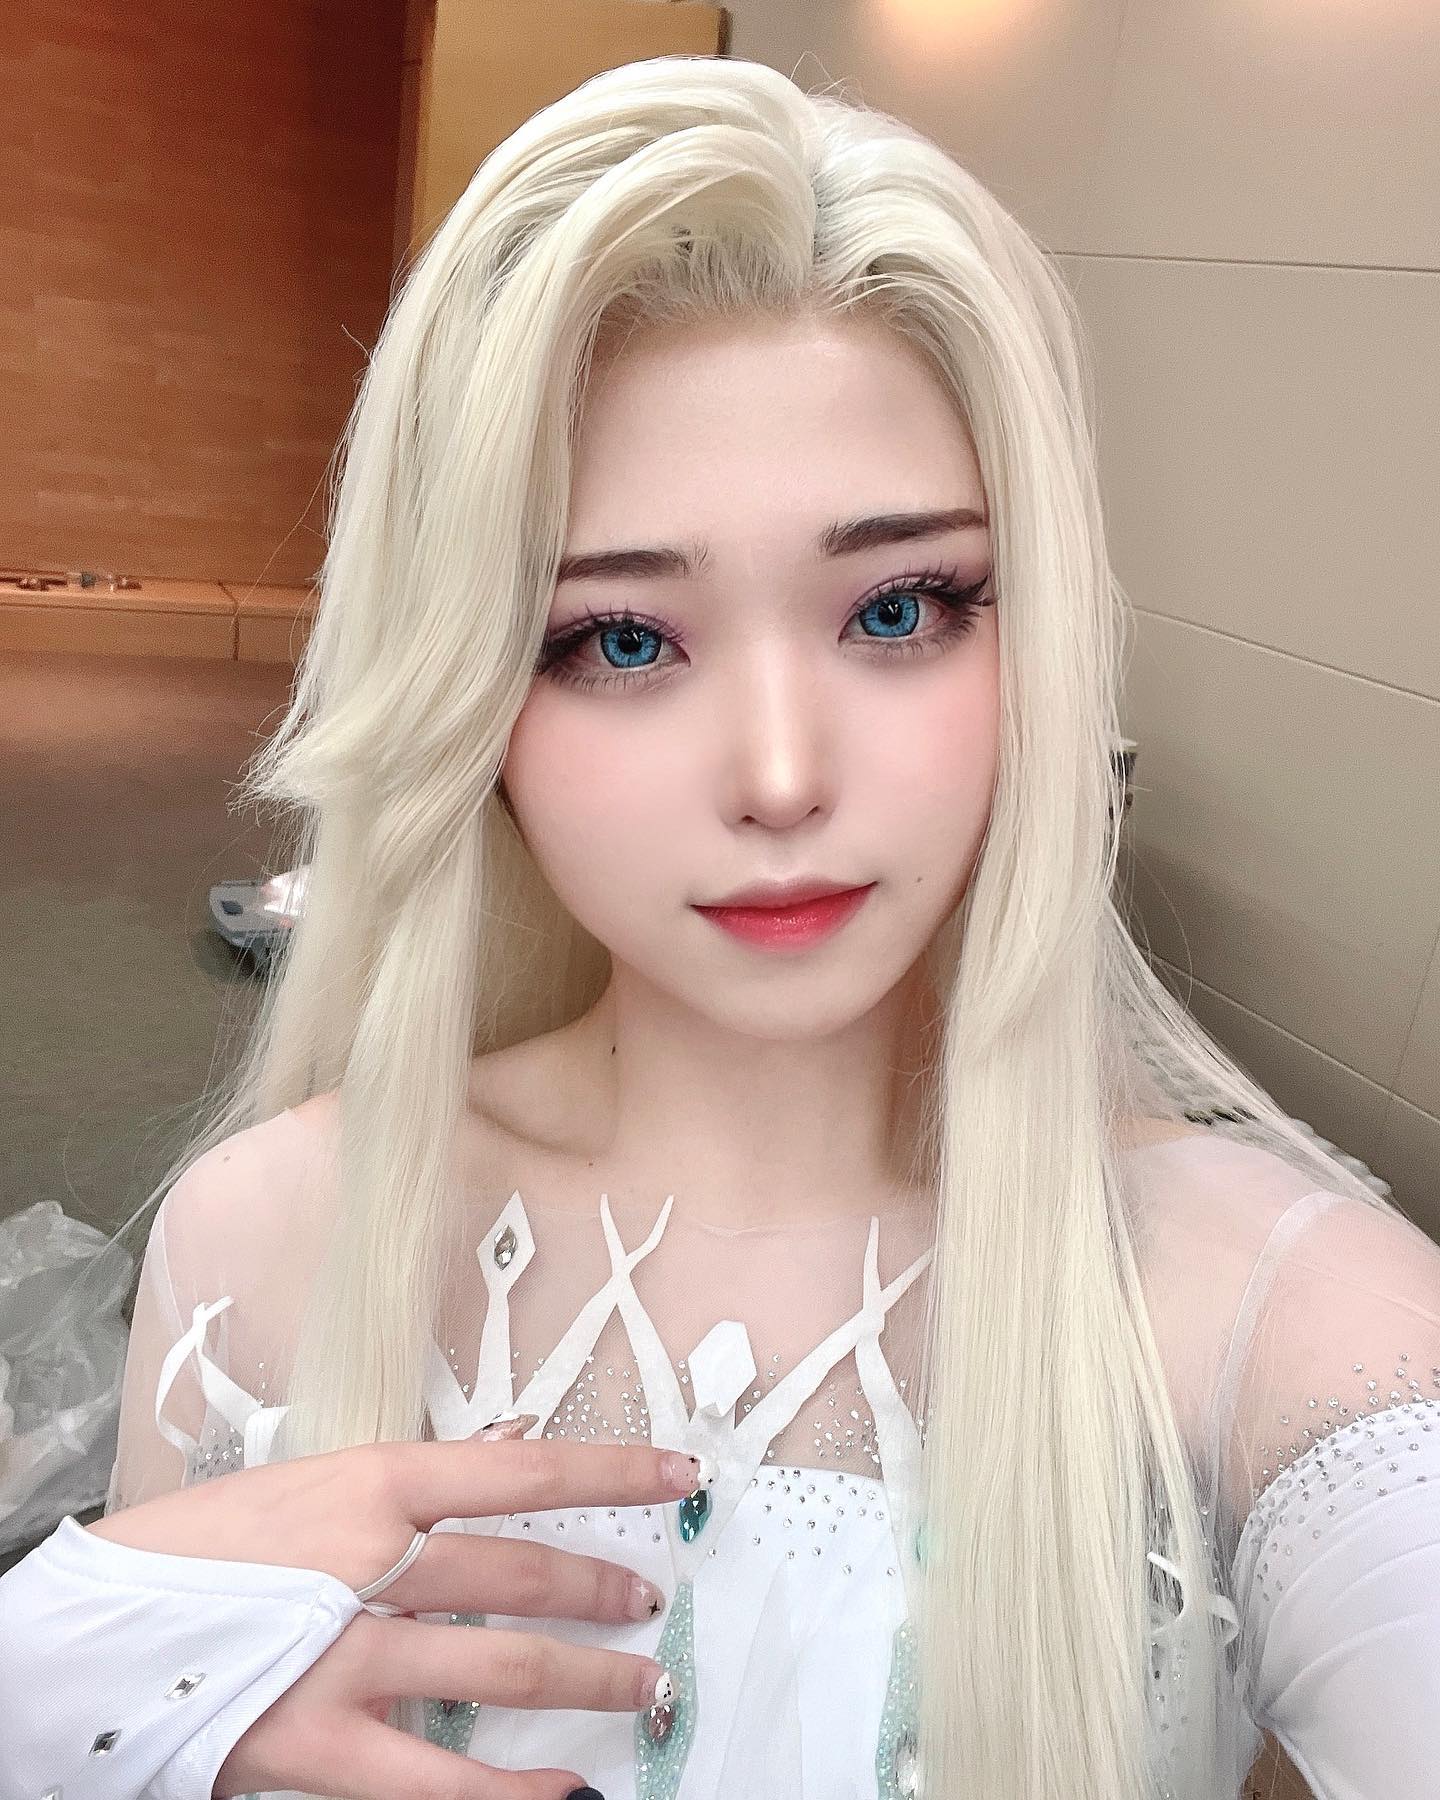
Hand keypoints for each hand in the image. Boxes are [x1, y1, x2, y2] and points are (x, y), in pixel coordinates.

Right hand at [87, 1436, 701, 1798]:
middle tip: (651, 1598)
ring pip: (505, 1664)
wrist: (94, 1632)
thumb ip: (417, 1476)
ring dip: (589, 1676)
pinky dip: (512, 1790)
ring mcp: (350, 1658)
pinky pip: (441, 1777)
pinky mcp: (322, 1746)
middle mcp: (374, 1564)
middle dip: (605, 1586)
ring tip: (644, 1684)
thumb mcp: (312, 1482)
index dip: (613, 1471)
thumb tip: (508, 1445)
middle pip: (526, 1571)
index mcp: (373, 1484)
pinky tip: (564, 1793)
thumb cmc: (204, 1547)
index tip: (676, 1475)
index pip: (525, 1468)